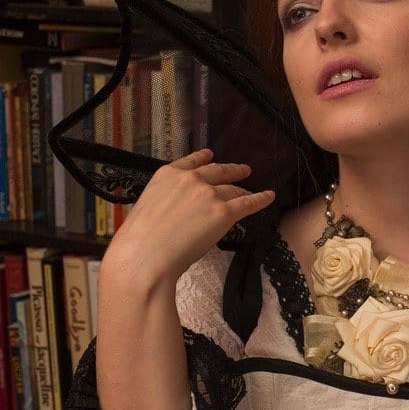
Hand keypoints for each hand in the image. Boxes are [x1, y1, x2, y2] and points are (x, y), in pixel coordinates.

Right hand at [104, 149, 275, 288]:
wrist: (145, 254)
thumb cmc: (138, 240)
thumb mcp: (147, 207)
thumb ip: (165, 201)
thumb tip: (175, 211)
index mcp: (167, 175)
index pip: (191, 163)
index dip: (204, 159)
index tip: (211, 155)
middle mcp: (190, 179)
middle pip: (217, 171)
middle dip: (231, 170)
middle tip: (243, 170)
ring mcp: (208, 195)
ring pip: (233, 189)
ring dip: (245, 188)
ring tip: (253, 188)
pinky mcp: (224, 213)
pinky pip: (247, 203)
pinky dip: (260, 200)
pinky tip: (269, 197)